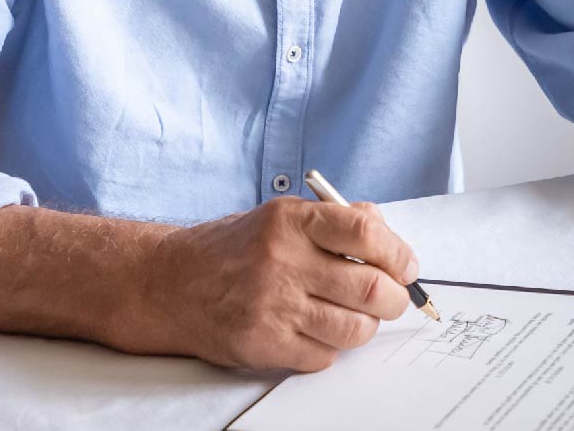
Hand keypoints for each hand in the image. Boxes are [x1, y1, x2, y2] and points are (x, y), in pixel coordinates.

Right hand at [129, 197, 417, 371]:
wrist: (167, 283)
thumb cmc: (232, 249)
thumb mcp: (279, 216)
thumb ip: (335, 221)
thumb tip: (391, 242)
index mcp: (291, 221)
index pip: (366, 232)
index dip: (398, 253)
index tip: (406, 267)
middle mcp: (282, 260)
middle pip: (371, 287)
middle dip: (395, 299)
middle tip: (393, 299)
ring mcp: (271, 305)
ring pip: (354, 328)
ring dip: (366, 327)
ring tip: (355, 318)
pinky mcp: (262, 343)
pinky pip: (324, 356)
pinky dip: (331, 349)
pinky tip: (315, 332)